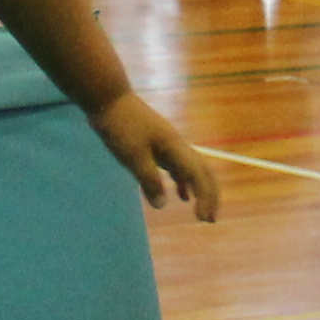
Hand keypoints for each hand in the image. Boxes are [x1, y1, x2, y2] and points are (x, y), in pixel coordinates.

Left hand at [89, 87, 222, 219]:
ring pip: (191, 170)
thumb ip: (149, 180)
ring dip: (198, 191)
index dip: (204, 198)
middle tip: (210, 220)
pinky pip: (177, 167)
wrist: (109, 99)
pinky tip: (180, 196)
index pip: (198, 176)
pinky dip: (182, 182)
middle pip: (202, 172)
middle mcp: (177, 146)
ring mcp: (168, 144)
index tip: (203, 219)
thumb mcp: (133, 156)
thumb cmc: (120, 126)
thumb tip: (162, 205)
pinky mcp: (158, 145)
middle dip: (209, 196)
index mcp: (175, 147)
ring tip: (201, 212)